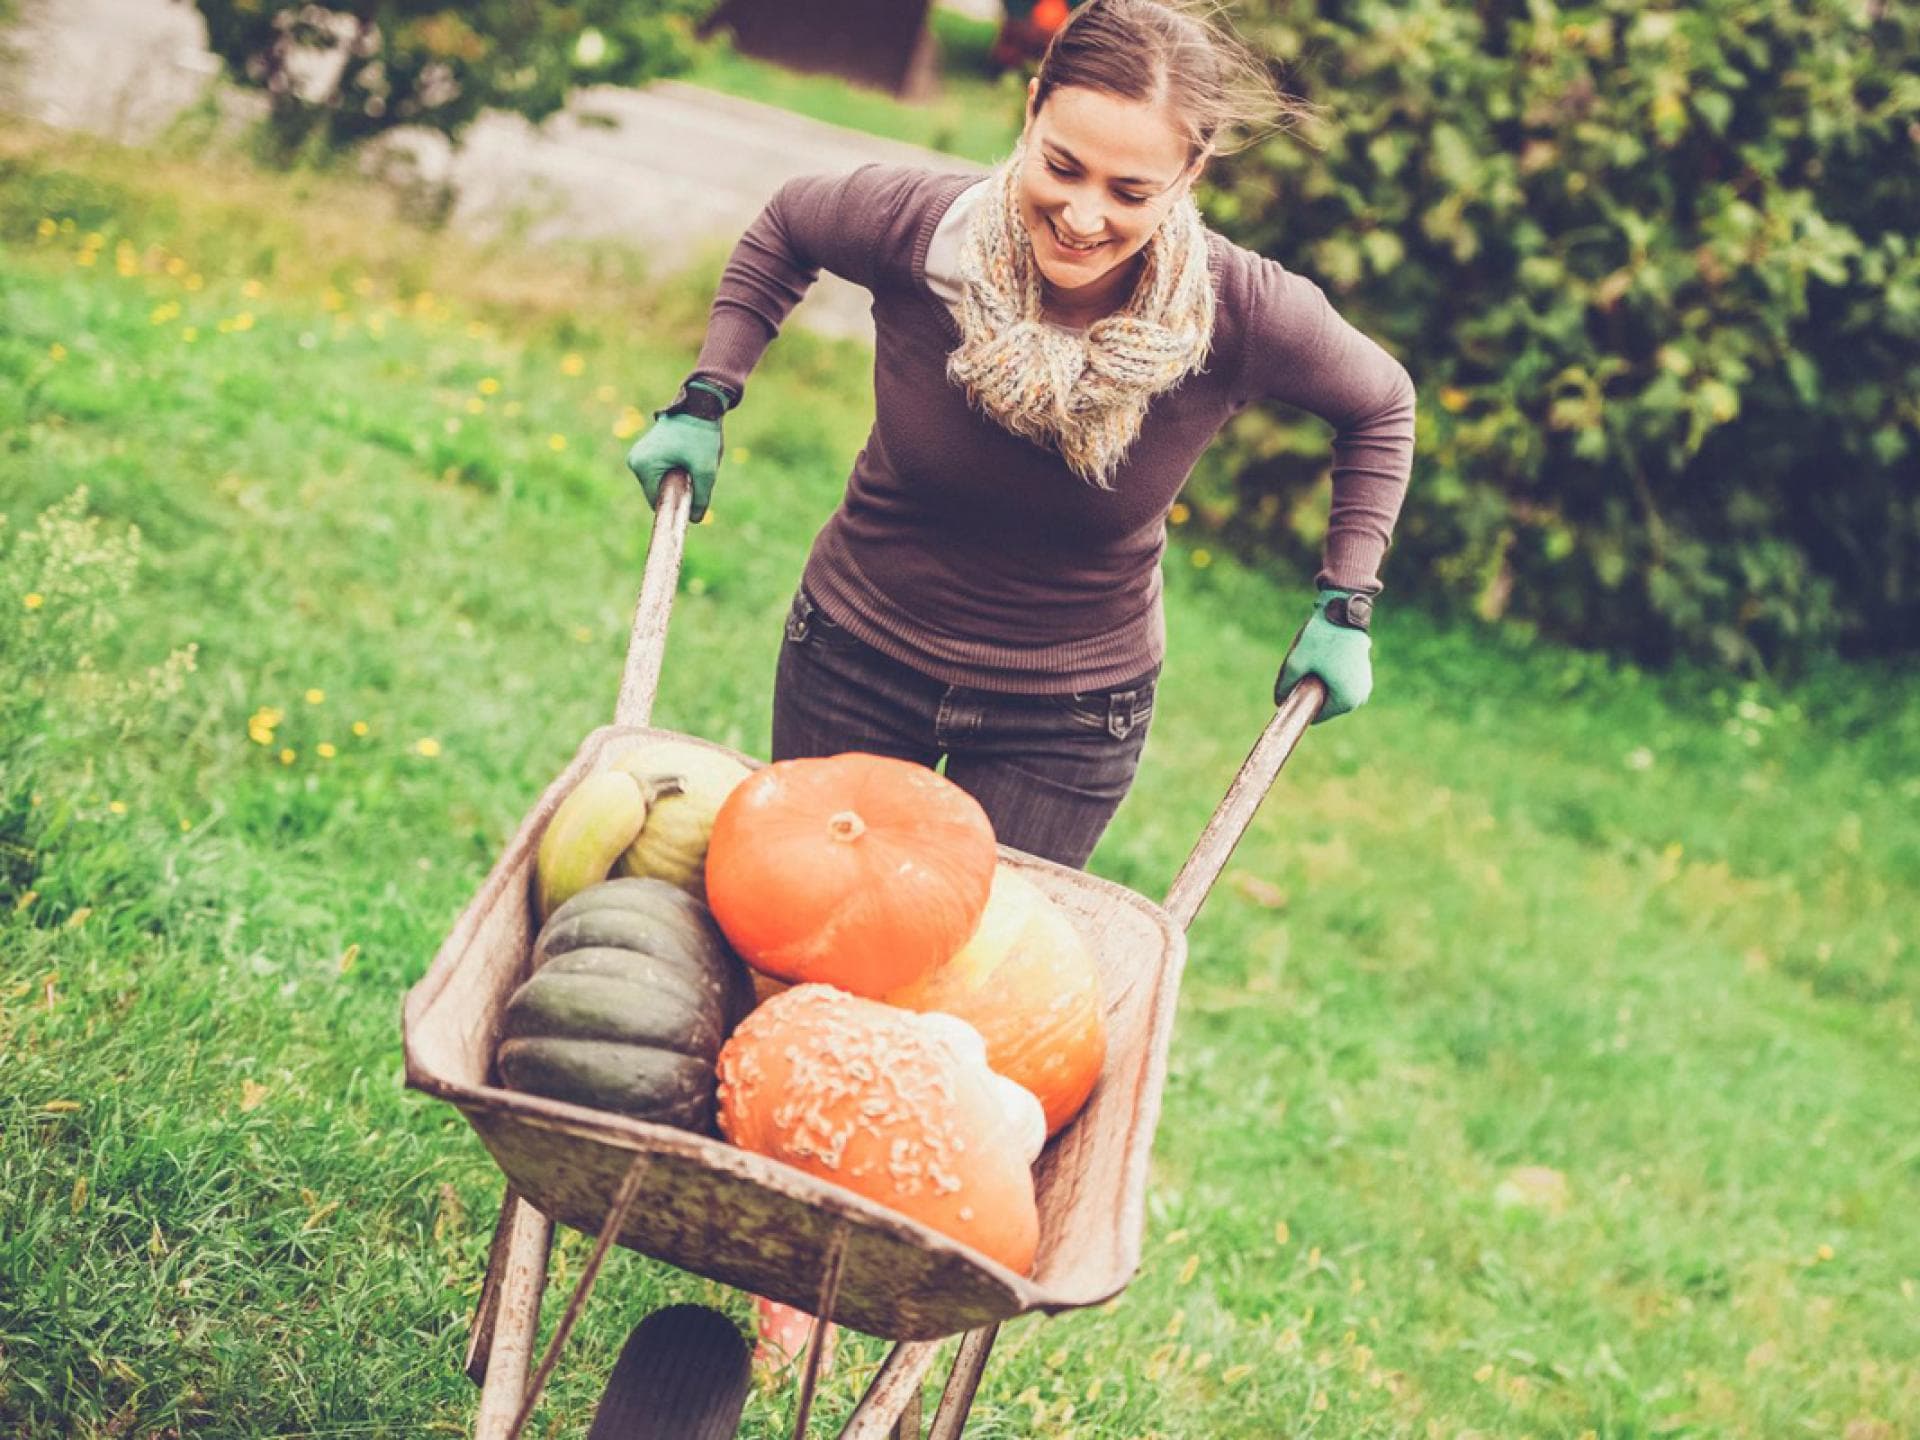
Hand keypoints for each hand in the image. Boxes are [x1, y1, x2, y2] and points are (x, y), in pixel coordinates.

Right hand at [625, 378, 732, 521]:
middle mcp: (635, 461)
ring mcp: (638, 455)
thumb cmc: (700, 435)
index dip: (676, 505)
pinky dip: (673, 472)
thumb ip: (701, 497)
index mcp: (643, 466)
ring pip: (659, 483)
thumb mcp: (706, 470)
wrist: (700, 405)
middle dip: (677, 490)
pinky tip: (685, 457)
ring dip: (676, 481)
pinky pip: (659, 472)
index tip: (693, 499)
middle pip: (657, 493)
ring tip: (690, 462)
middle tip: (695, 474)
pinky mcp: (645, 451)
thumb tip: (695, 520)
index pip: (657, 502)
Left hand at [1274, 588, 1373, 722]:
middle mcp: (1359, 698)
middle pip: (1325, 704)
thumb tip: (1278, 701)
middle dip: (1311, 692)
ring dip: (1321, 684)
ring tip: (1315, 662)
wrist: (1344, 612)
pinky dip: (1332, 677)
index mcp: (1345, 701)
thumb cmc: (1322, 638)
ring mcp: (1365, 685)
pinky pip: (1343, 683)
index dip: (1300, 704)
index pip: (1316, 716)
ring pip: (1333, 693)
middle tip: (1304, 669)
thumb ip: (1284, 685)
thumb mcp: (1296, 662)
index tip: (1293, 688)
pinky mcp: (1365, 673)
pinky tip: (1324, 660)